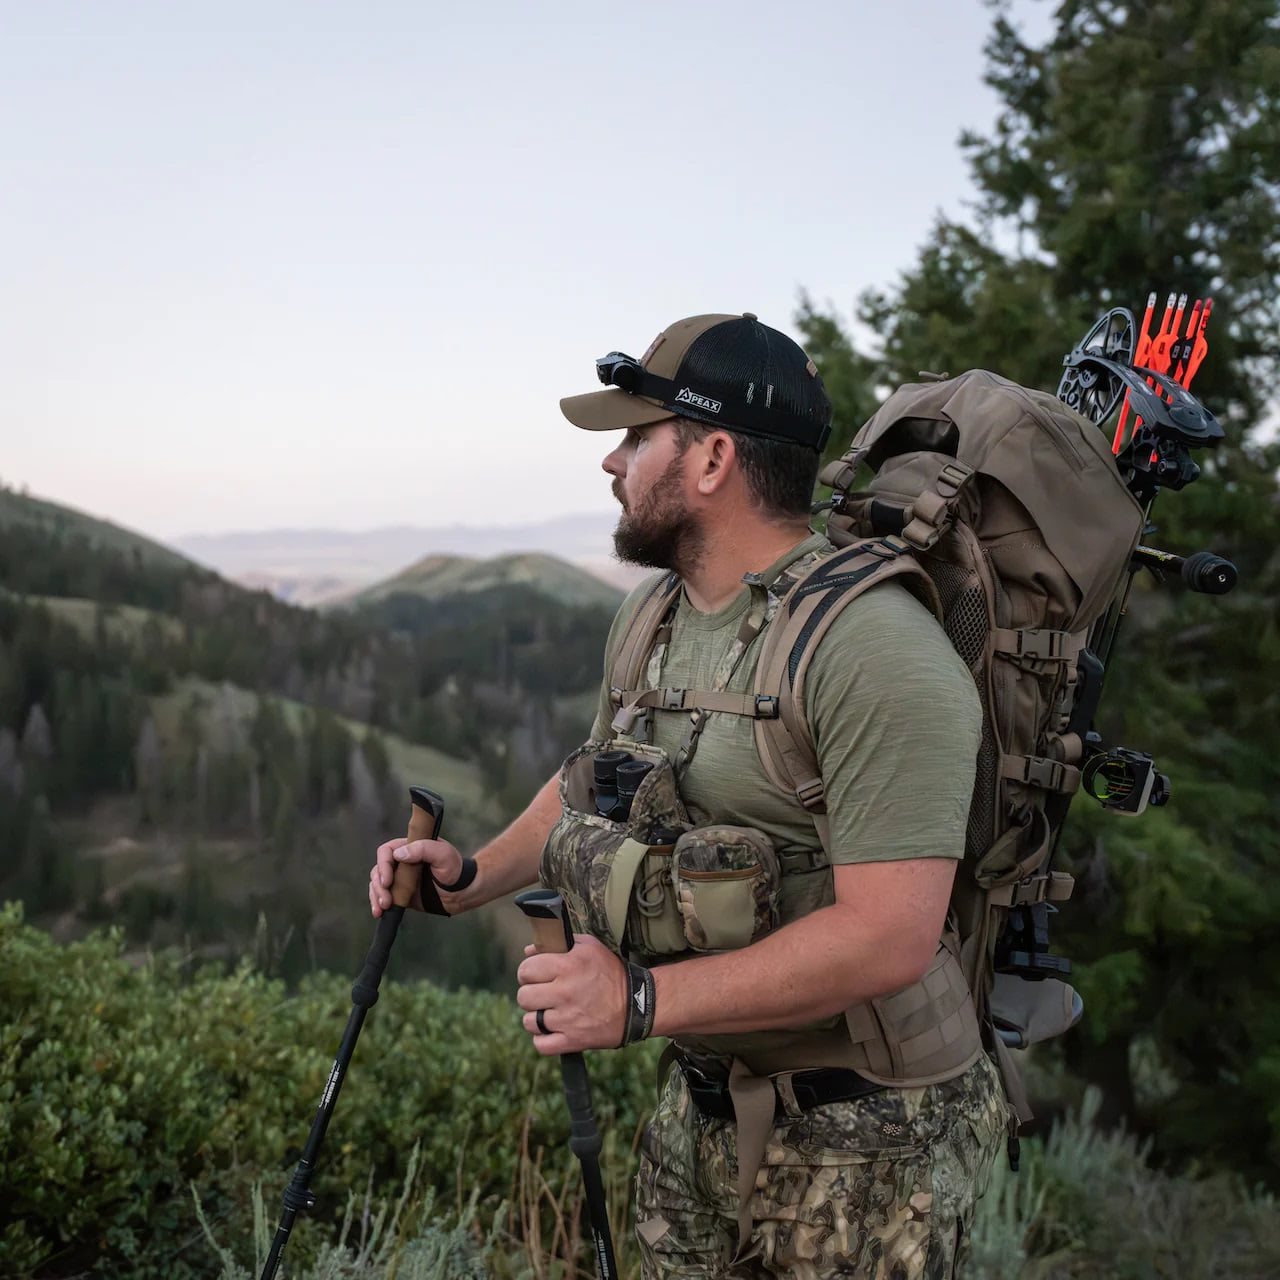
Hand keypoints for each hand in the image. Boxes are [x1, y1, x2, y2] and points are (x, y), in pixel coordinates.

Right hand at [368, 834, 467, 916]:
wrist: (462, 892)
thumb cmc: (455, 869)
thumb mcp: (443, 855)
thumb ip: (423, 849)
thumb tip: (398, 854)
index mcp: (410, 847)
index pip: (386, 851)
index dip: (383, 865)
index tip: (388, 880)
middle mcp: (402, 861)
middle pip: (379, 869)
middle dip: (378, 885)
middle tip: (386, 900)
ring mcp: (399, 877)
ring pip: (377, 884)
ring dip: (376, 896)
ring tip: (382, 908)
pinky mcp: (400, 893)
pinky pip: (383, 896)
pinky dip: (378, 903)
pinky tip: (379, 913)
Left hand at [515, 934, 627, 1054]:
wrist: (637, 1004)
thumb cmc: (611, 972)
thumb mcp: (590, 947)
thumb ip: (558, 944)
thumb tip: (529, 950)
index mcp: (568, 965)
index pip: (526, 970)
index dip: (528, 972)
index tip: (536, 975)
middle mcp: (565, 992)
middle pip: (523, 996)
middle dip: (530, 993)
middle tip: (543, 993)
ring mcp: (567, 1019)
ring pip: (529, 1022)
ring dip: (536, 1018)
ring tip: (549, 1012)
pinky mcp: (573, 1040)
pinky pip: (541, 1045)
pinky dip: (543, 1039)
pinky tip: (552, 1029)